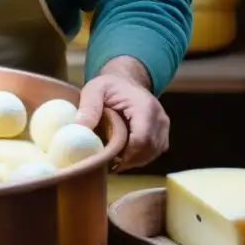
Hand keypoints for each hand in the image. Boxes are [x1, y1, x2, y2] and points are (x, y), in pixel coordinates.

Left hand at [76, 56, 169, 170]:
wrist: (125, 80)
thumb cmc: (109, 85)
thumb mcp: (94, 89)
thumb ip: (89, 107)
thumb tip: (80, 129)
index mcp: (144, 107)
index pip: (142, 139)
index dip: (127, 155)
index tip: (109, 161)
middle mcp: (159, 117)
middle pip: (149, 149)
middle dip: (129, 160)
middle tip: (109, 163)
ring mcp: (164, 126)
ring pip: (153, 152)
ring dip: (134, 160)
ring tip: (115, 159)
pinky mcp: (163, 132)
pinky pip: (155, 151)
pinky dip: (140, 156)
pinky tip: (125, 154)